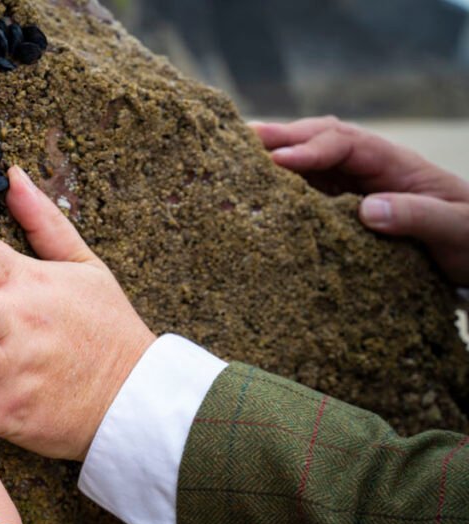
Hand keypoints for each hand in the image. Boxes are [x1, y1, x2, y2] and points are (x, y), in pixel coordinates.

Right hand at [251, 117, 468, 284]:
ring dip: (273, 157)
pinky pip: (306, 189)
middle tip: (239, 142)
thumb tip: (368, 209)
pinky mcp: (342, 207)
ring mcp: (354, 185)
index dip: (311, 149)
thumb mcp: (457, 228)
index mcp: (396, 164)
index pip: (346, 144)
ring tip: (233, 158)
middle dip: (281, 139)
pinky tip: (252, 188)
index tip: (279, 161)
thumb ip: (417, 215)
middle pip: (319, 139)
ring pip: (308, 160)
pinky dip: (278, 185)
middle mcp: (369, 167)